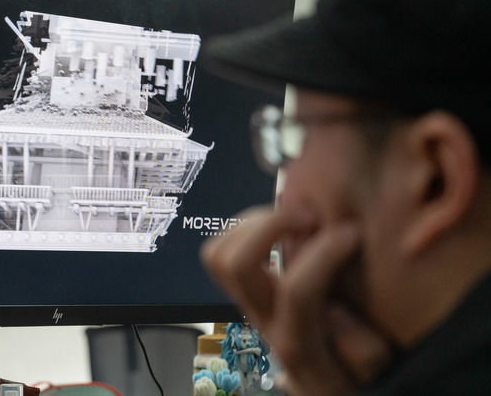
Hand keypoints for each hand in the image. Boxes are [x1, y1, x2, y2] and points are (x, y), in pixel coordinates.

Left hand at [201, 205, 392, 395]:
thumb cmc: (351, 378)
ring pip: (219, 254)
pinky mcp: (242, 292)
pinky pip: (222, 252)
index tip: (351, 233)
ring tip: (293, 216)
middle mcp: (263, 320)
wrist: (320, 391)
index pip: (296, 291)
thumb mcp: (374, 371)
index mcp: (298, 342)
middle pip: (236, 265)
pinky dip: (246, 228)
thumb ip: (363, 352)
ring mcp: (247, 304)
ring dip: (253, 223)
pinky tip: (282, 226)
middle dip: (271, 225)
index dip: (324, 253)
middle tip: (310, 215)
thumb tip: (335, 314)